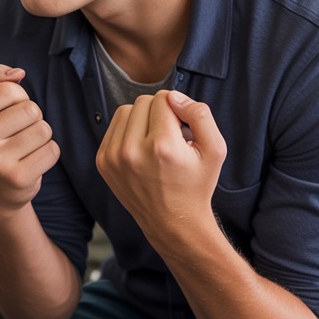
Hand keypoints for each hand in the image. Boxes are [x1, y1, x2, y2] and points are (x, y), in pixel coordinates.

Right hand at [0, 65, 58, 218]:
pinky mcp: (16, 178)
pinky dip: (48, 154)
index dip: (18, 98)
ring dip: (41, 136)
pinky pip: (52, 150)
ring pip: (43, 129)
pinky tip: (31, 163)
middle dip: (32, 119)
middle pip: (30, 109)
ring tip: (24, 149)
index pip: (8, 89)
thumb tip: (18, 73)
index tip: (7, 115)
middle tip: (16, 136)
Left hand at [95, 90, 225, 237]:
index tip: (183, 129)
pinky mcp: (102, 162)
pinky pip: (114, 127)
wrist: (172, 223)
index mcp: (162, 147)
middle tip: (171, 136)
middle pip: (143, 102)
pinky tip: (142, 149)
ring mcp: (113, 158)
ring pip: (126, 111)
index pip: (163, 98)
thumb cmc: (196, 185)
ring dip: (142, 119)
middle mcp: (132, 151)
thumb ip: (200, 114)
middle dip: (159, 112)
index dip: (178, 109)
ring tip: (156, 141)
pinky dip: (128, 132)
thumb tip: (173, 96)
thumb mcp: (215, 150)